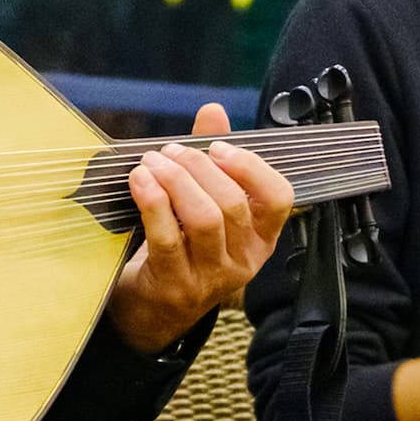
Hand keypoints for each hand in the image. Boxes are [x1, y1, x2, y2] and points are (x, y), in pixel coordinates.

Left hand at [108, 102, 292, 352]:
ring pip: (204, 220)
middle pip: (232, 203)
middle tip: (170, 151)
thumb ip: (211, 160)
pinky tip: (139, 181)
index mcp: (261, 238)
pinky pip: (167, 239)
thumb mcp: (204, 204)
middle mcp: (244, 260)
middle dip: (198, 167)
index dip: (251, 167)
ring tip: (151, 163)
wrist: (153, 309)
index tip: (218, 149)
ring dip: (175, 181)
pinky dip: (152, 202)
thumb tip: (213, 111)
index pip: (279, 198)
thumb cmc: (183, 248)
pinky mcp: (176, 286)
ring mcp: (211, 278)